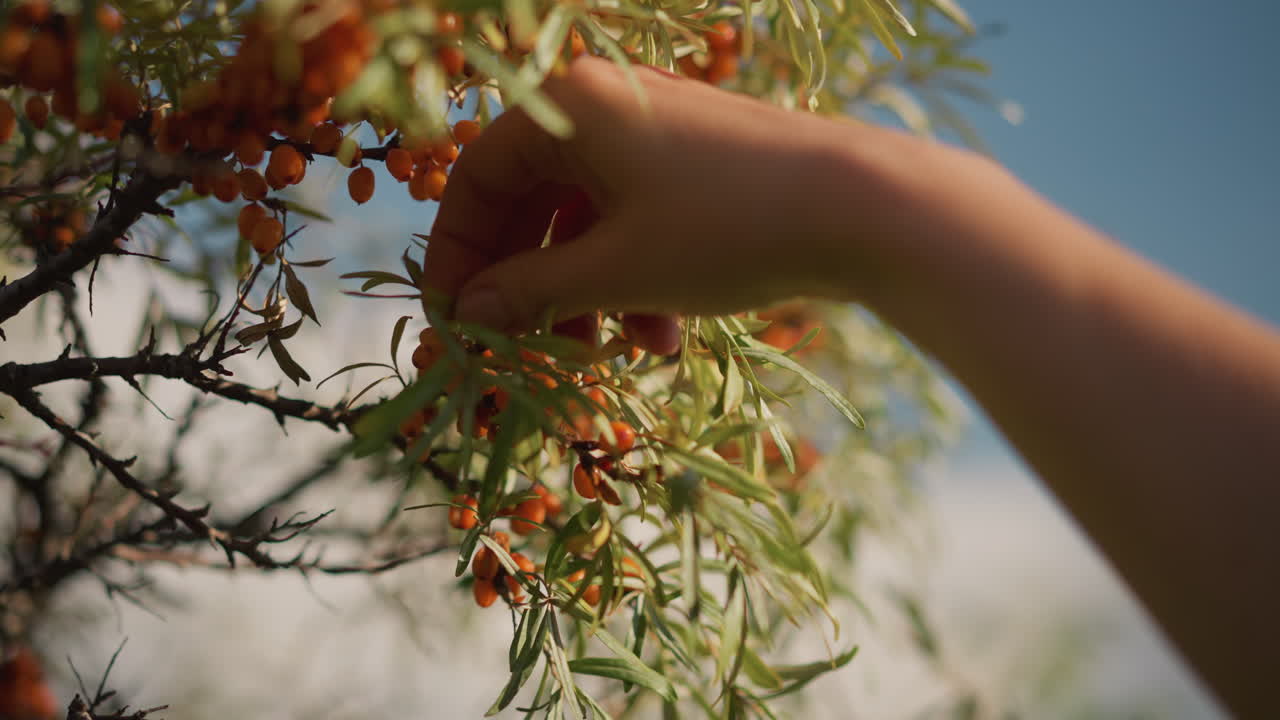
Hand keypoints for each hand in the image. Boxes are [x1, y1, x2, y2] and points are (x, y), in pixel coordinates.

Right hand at [422, 57, 870, 352]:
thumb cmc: (725, 228)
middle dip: (528, 283)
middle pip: (534, 200)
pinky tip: (660, 337)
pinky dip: (636, 279)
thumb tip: (468, 312)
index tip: (451, 321)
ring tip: (601, 355)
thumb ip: (531, 291)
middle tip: (516, 346)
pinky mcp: (702, 165)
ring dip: (586, 293)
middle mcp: (610, 105)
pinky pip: (640, 221)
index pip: (479, 177)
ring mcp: (660, 132)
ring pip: (590, 219)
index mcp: (572, 107)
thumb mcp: (616, 270)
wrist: (866, 209)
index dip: (456, 254)